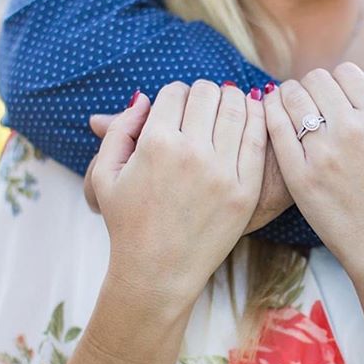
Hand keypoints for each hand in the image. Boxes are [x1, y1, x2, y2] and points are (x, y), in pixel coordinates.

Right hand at [87, 109, 292, 233]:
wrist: (159, 272)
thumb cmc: (127, 224)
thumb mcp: (105, 175)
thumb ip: (119, 129)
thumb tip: (143, 97)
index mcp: (155, 144)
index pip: (175, 91)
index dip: (175, 94)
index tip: (178, 106)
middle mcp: (191, 153)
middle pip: (207, 93)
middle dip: (203, 93)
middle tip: (202, 105)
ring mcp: (222, 172)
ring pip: (236, 108)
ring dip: (231, 99)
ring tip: (227, 105)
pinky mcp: (246, 191)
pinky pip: (258, 138)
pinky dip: (256, 119)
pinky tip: (250, 117)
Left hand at [263, 63, 363, 278]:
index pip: (347, 73)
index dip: (341, 80)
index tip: (337, 95)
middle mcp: (349, 130)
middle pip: (316, 80)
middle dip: (314, 86)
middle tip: (313, 101)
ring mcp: (322, 153)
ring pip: (291, 97)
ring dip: (290, 95)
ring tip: (290, 105)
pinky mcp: (298, 175)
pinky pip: (274, 127)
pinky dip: (270, 113)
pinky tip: (272, 113)